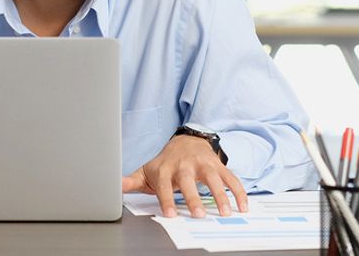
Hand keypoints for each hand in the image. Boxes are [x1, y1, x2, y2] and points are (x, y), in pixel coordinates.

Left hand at [121, 135, 247, 218]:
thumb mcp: (147, 171)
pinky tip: (243, 206)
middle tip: (199, 216)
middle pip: (189, 181)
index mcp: (166, 169)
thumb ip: (132, 181)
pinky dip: (238, 191)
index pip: (164, 186)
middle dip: (193, 198)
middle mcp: (185, 165)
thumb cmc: (165, 163)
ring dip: (220, 195)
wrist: (185, 141)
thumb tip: (115, 187)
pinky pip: (230, 178)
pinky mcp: (218, 165)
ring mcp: (203, 164)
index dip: (167, 200)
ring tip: (226, 213)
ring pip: (213, 178)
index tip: (171, 215)